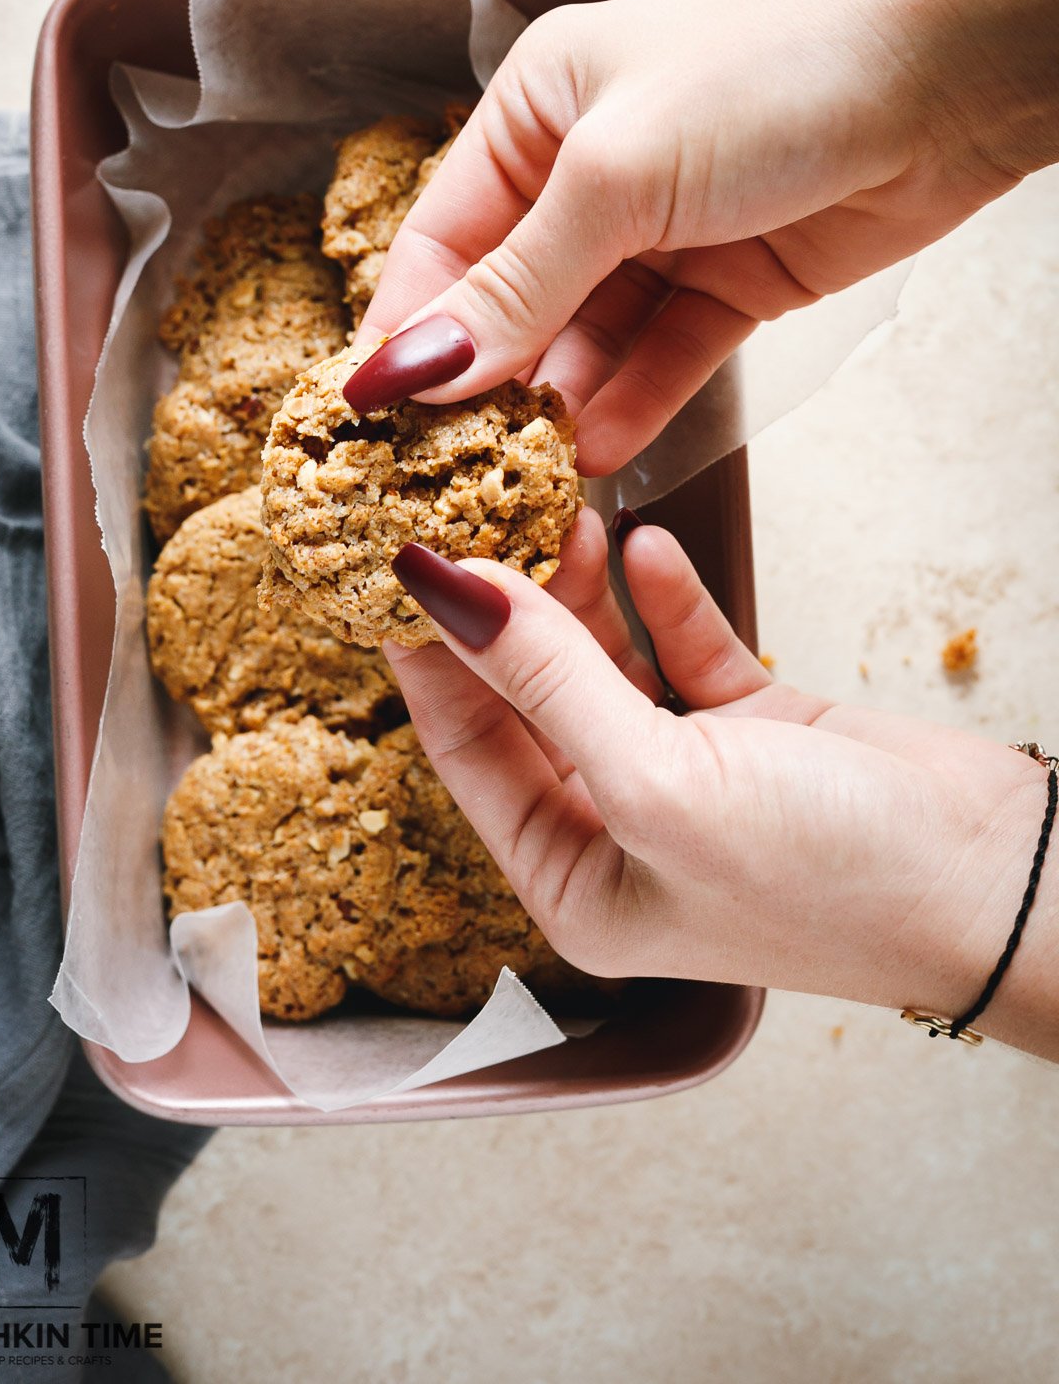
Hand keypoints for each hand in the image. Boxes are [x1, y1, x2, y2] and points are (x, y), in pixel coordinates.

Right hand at [354, 0, 1058, 473]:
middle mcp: (585, 175)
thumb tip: (408, 373)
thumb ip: (515, 286)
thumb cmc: (771, 72)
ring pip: (582, 345)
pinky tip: (598, 461)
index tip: (369, 427)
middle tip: (445, 477)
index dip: (406, 334)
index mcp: (534, 110)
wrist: (953, 74)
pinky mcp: (726, 286)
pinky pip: (659, 361)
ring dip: (555, 412)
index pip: (439, 242)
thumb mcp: (616, 177)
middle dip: (481, 388)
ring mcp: (659, 235)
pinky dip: (630, 409)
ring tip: (522, 485)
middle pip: (507, 305)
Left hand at [384, 509, 1058, 1059]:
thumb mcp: (657, 783)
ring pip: (603, 663)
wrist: (999, 883)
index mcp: (575, 884)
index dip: (429, 656)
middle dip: (506, 609)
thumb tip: (446, 593)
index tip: (397, 562)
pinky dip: (662, 598)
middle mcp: (621, 831)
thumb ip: (547, 680)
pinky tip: (647, 544)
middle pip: (529, 698)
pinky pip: (683, 648)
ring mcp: (688, 774)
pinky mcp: (754, 727)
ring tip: (564, 513)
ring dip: (581, 591)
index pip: (466, 752)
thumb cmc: (829, 883)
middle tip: (479, 516)